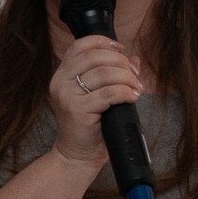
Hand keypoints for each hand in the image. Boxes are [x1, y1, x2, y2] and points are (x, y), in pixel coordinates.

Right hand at [46, 34, 141, 167]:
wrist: (76, 156)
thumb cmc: (89, 127)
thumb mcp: (98, 96)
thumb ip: (112, 75)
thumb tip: (134, 59)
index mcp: (62, 75)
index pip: (80, 45)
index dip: (103, 42)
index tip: (120, 49)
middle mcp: (60, 82)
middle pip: (96, 57)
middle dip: (121, 63)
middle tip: (134, 76)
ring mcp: (67, 96)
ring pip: (104, 73)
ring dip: (127, 78)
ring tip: (136, 88)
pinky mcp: (77, 110)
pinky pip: (108, 93)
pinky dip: (125, 92)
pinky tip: (132, 97)